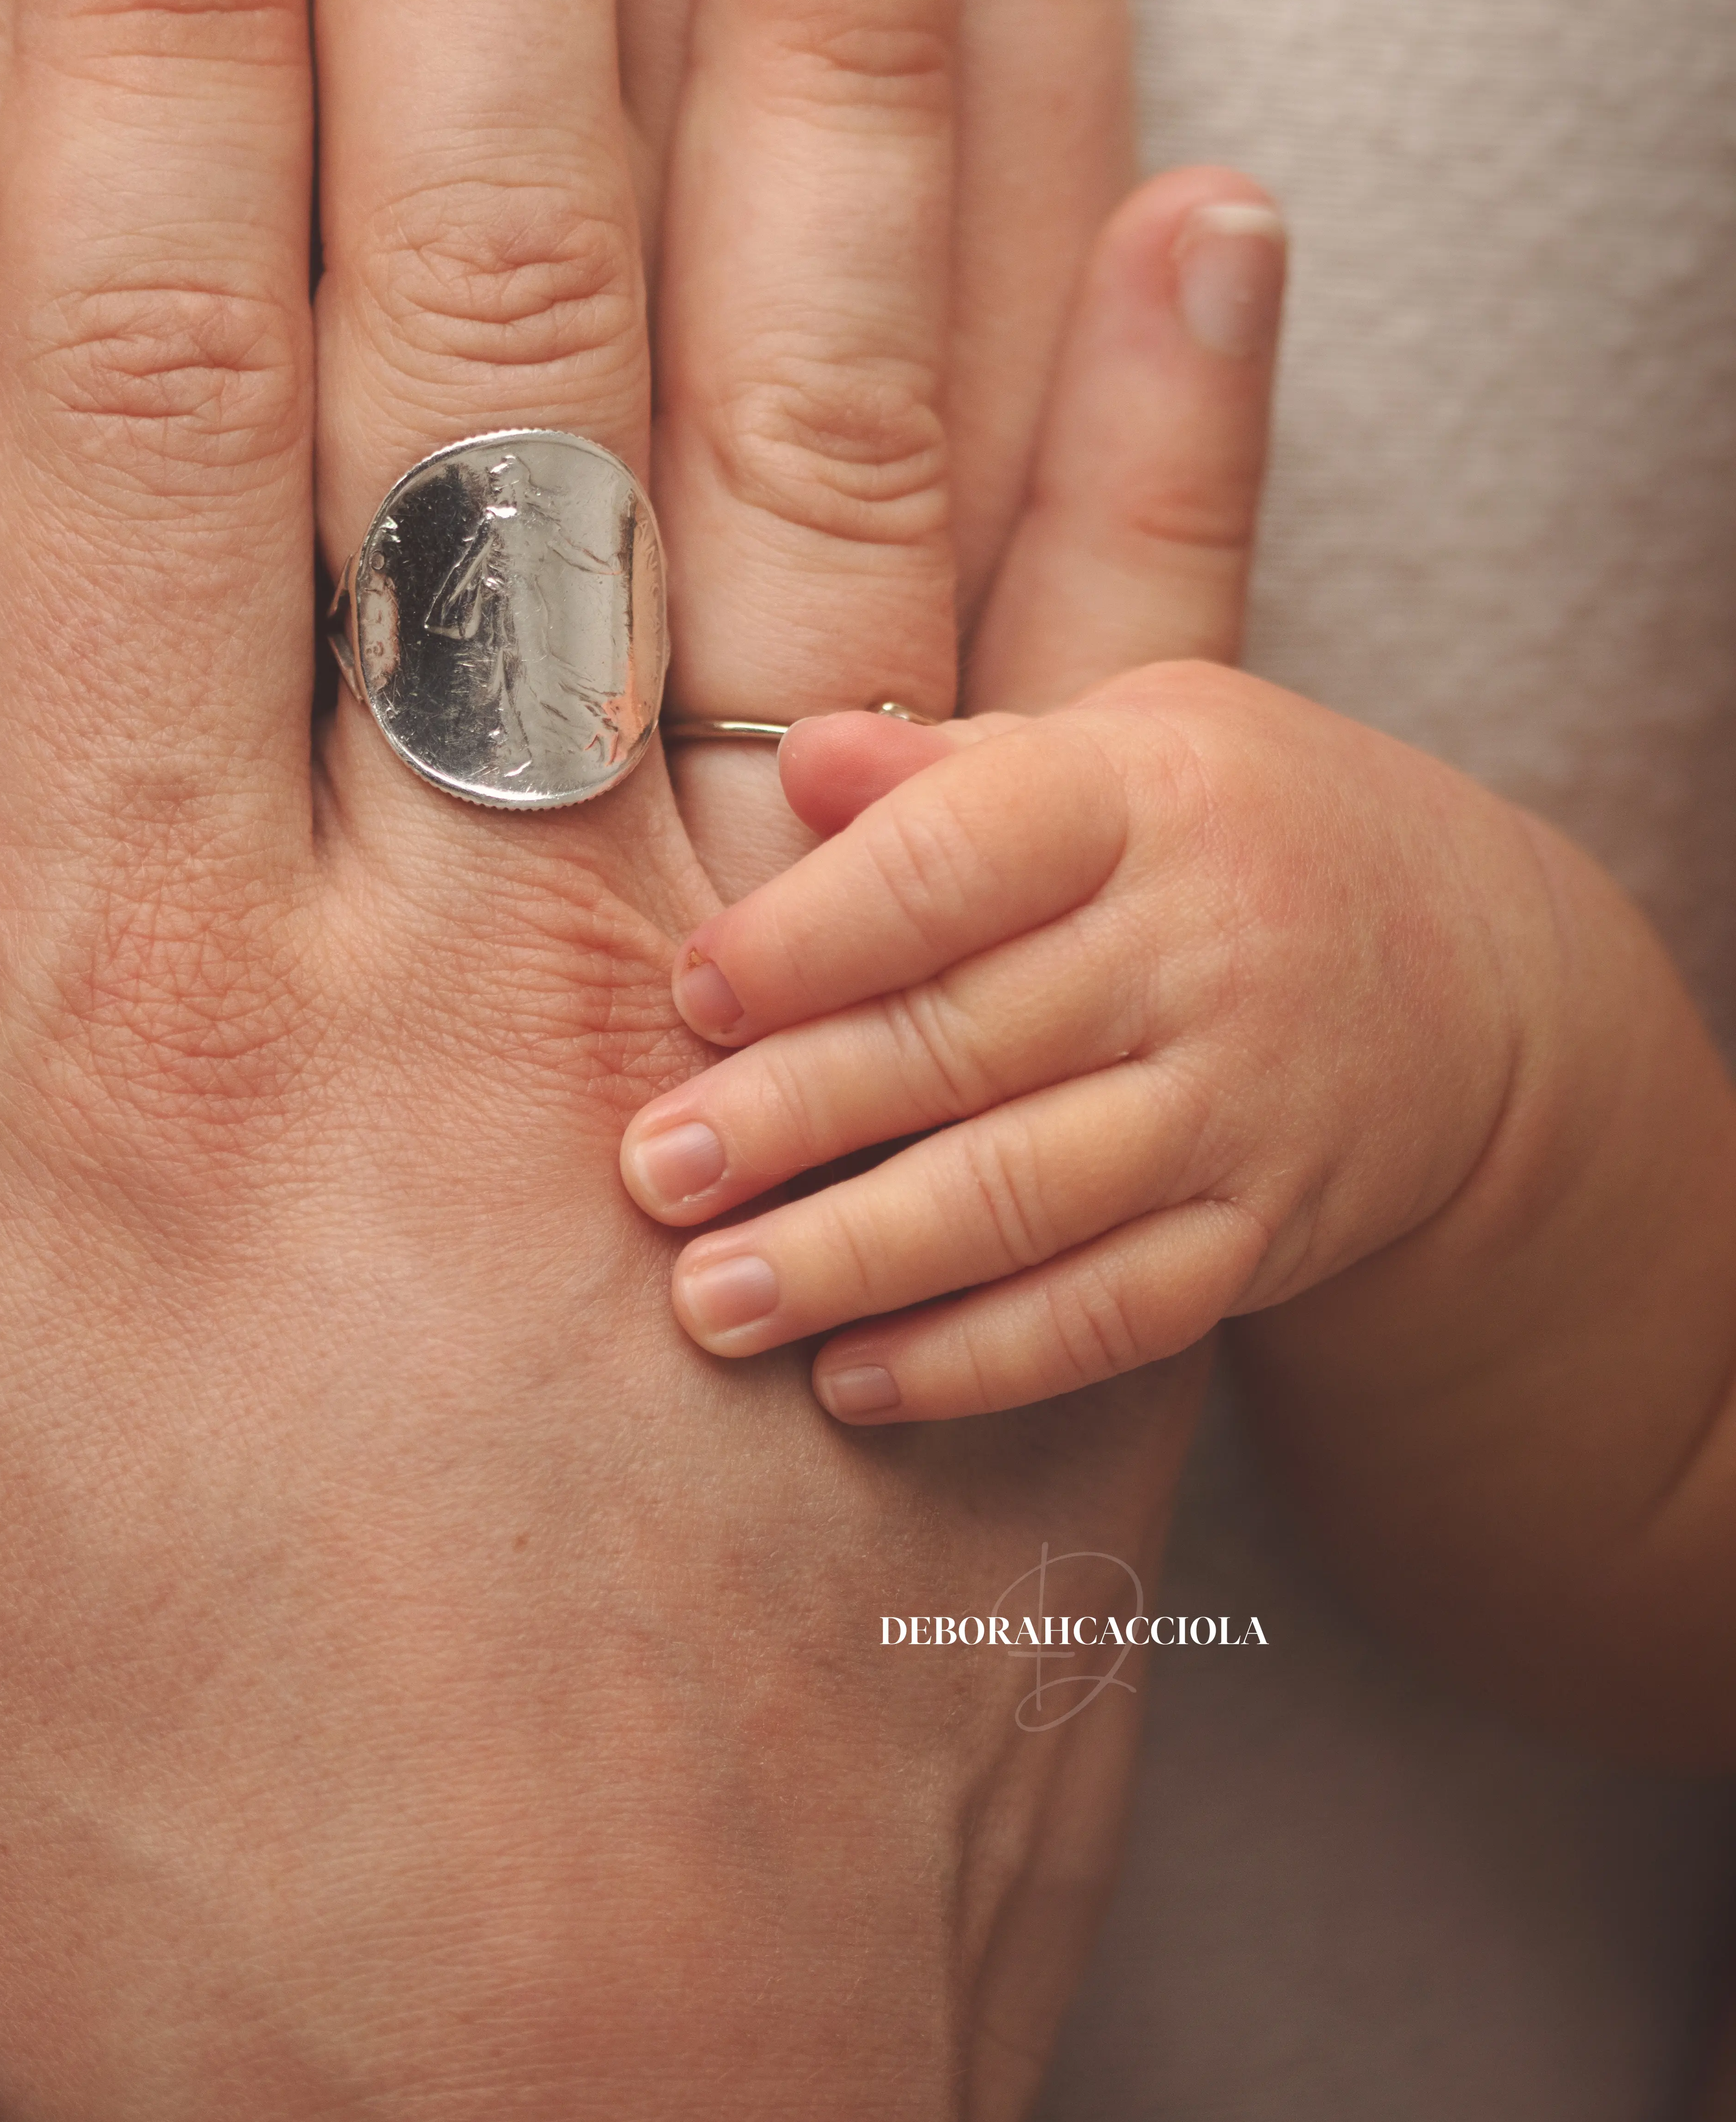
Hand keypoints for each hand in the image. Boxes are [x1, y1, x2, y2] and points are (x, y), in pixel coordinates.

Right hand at [0, 0, 1272, 1235]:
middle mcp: (464, 927)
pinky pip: (1101, 624)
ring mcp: (789, 987)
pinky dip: (1132, 324)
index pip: (139, 363)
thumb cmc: (135, 1902)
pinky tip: (1153, 43)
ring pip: (791, 340)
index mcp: (119, 1027)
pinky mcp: (1016, 1094)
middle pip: (452, 235)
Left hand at [617, 662, 1526, 1422]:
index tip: (690, 996)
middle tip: (651, 1174)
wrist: (1470, 967)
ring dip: (855, 1261)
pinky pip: (1108, 1315)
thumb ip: (943, 763)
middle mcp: (1197, 952)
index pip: (952, 865)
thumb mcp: (1112, 736)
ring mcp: (1239, 1106)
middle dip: (792, 1119)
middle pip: (966, 1045)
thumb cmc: (1221, 823)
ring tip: (710, 1300)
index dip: (810, 936)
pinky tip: (852, 1385)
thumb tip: (792, 758)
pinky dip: (976, 1360)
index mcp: (1141, 797)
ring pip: (1024, 1199)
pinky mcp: (1264, 1235)